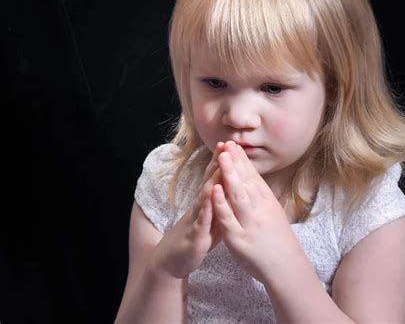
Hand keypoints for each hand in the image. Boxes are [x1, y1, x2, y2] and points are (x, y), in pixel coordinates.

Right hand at [148, 142, 224, 278]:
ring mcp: (196, 219)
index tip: (232, 144)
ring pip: (205, 197)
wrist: (172, 261)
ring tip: (221, 163)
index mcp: (206, 203)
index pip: (215, 178)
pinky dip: (207, 208)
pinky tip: (211, 198)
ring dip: (213, 179)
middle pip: (210, 181)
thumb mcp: (212, 218)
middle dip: (218, 162)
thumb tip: (233, 189)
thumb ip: (221, 204)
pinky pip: (202, 221)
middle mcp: (200, 207)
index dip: (223, 162)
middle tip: (226, 143)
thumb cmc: (195, 238)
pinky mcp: (195, 235)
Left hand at [211, 141, 307, 283]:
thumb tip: (250, 175)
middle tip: (226, 145)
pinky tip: (215, 190)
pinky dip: (221, 203)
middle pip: (246, 181)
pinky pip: (228, 218)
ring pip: (238, 195)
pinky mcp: (238, 238)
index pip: (253, 176)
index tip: (234, 144)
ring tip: (222, 158)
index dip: (242, 160)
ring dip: (229, 175)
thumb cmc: (276, 238)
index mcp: (266, 201)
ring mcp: (249, 222)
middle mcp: (259, 209)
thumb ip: (260, 194)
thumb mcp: (271, 211)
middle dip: (235, 162)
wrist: (286, 265)